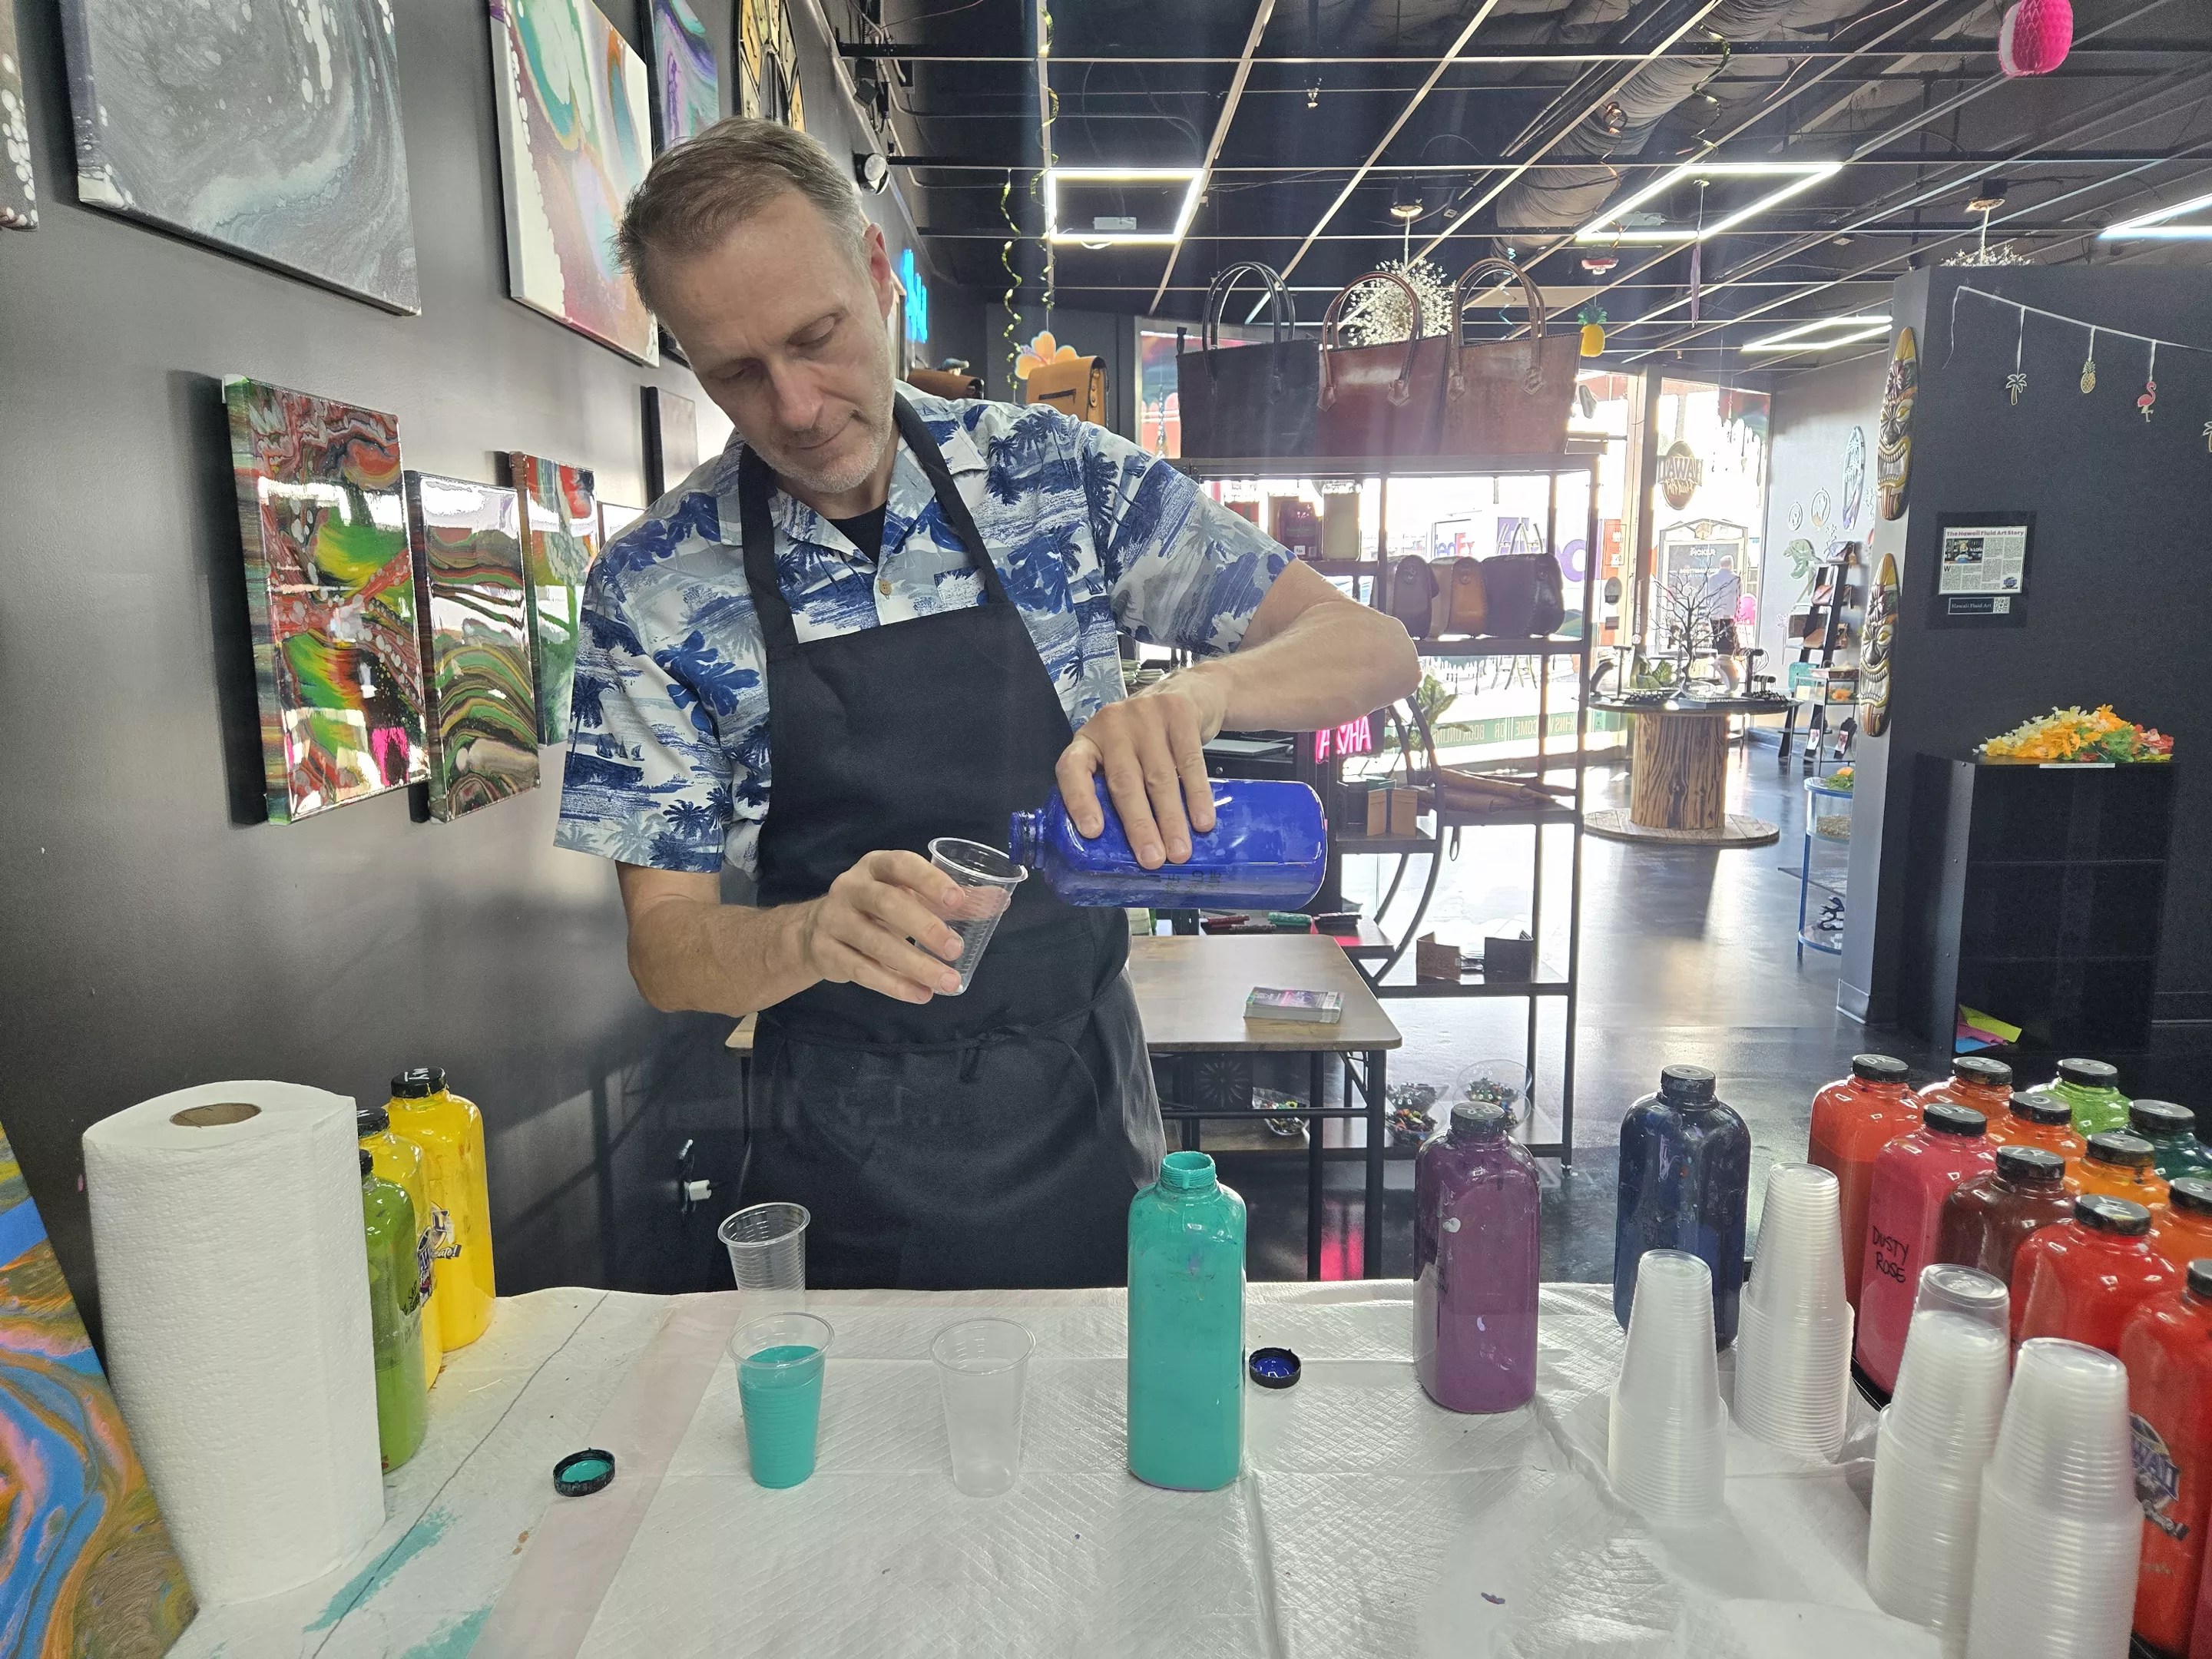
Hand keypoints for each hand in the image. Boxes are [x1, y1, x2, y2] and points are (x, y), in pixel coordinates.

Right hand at [795, 850, 965, 1003]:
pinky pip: (862, 970)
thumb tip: (1001, 901)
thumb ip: (953, 899)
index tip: (957, 901)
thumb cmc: (876, 908)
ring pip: (875, 943)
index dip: (929, 881)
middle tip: (955, 949)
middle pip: (887, 904)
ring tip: (947, 982)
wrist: (814, 931)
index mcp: (876, 866)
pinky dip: (893, 985)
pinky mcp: (827, 952)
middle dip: (925, 927)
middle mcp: (851, 888)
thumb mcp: (909, 895)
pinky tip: (920, 994)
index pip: (902, 865)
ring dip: (915, 965)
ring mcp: (834, 920)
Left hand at [1055, 671, 1228, 867]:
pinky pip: (1190, 763)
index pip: (1073, 769)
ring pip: (1158, 777)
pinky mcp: (1178, 713)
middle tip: (1152, 859)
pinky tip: (1202, 821)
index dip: (1080, 800)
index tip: (1093, 832)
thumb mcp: (1121, 756)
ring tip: (1179, 852)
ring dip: (1171, 819)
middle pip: (1124, 781)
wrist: (1188, 691)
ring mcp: (1145, 715)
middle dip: (1139, 825)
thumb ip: (1115, 789)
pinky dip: (1197, 796)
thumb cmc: (1147, 740)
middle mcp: (1111, 725)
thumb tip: (1126, 848)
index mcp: (1088, 741)